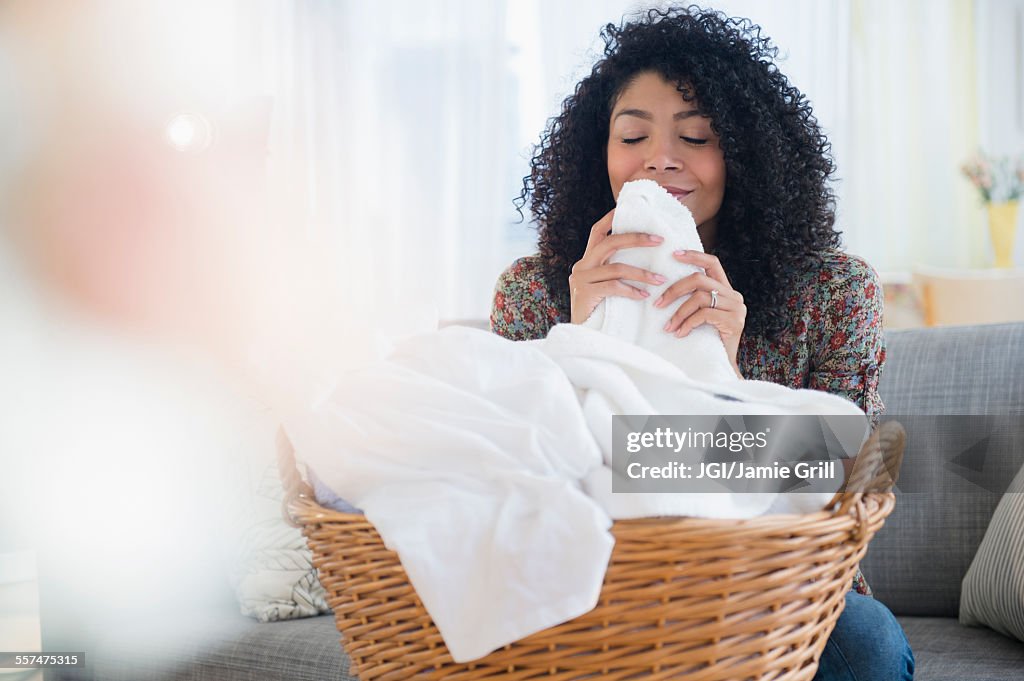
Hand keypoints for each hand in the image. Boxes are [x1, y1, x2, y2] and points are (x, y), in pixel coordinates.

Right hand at [568, 209, 666, 323]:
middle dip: (637, 239)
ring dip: (642, 273)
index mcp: (587, 261)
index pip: (598, 232)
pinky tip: (644, 295)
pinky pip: (613, 287)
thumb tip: (648, 258)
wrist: (582, 338)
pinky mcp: (584, 294)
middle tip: (660, 240)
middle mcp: (581, 266)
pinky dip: (631, 290)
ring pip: (616, 267)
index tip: (629, 208)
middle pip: (610, 243)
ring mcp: (581, 279)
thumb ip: (617, 271)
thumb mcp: (608, 287)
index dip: (611, 218)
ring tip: (661, 279)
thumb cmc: (601, 312)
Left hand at [654, 250, 745, 375]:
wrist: (722, 365)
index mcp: (726, 290)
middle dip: (674, 290)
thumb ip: (694, 300)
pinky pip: (704, 315)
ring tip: (668, 326)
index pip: (713, 264)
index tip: (674, 254)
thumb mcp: (700, 316)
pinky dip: (688, 323)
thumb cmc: (706, 340)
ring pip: (700, 298)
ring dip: (679, 312)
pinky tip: (680, 333)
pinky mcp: (734, 322)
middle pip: (699, 280)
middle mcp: (734, 295)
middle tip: (657, 303)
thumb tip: (665, 289)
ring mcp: (736, 308)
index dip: (694, 256)